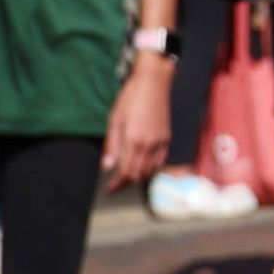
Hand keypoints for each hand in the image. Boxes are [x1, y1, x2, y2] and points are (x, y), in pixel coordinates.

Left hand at [103, 54, 175, 185]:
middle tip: (115, 186)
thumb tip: (106, 166)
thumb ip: (112, 145)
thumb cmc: (131, 98)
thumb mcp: (114, 120)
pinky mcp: (166, 138)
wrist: (153, 84)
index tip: (109, 189)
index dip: (118, 184)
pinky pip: (160, 161)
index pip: (126, 171)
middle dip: (126, 183)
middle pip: (139, 174)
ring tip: (127, 179)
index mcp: (134, 140)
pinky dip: (151, 169)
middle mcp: (150, 145)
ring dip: (138, 178)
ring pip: (151, 170)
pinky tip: (143, 168)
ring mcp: (160, 142)